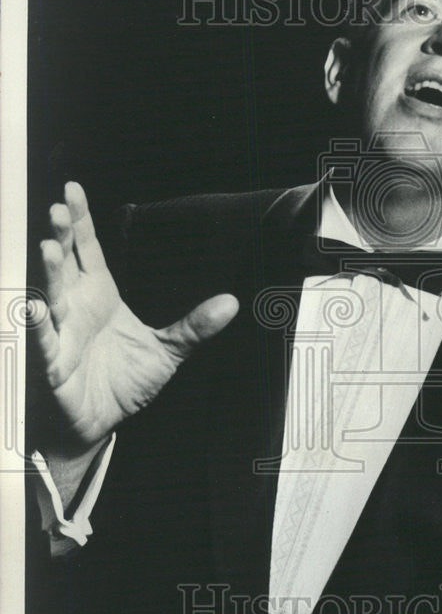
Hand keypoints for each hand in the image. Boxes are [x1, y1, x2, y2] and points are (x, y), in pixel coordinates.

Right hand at [30, 182, 239, 456]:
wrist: (101, 422)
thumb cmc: (125, 382)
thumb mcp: (167, 351)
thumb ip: (195, 326)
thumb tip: (231, 303)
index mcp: (100, 295)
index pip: (88, 250)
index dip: (80, 221)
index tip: (72, 190)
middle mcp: (77, 307)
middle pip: (66, 264)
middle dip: (61, 236)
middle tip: (59, 211)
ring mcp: (63, 333)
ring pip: (53, 295)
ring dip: (50, 272)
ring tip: (49, 247)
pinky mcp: (54, 363)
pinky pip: (45, 341)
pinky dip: (40, 325)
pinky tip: (38, 307)